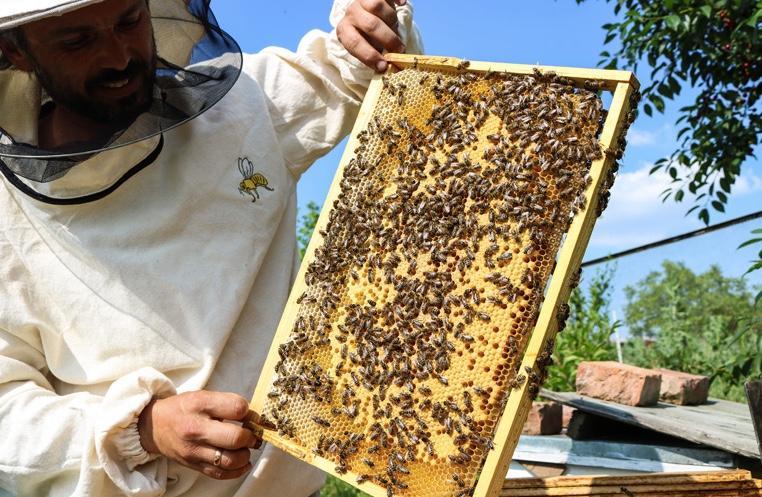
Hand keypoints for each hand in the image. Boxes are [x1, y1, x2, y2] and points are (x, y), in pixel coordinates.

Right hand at [138, 391, 261, 479]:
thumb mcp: (202, 396)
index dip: (249, 412)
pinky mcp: (194, 465)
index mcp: (200, 405)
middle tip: (252, 435)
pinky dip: (237, 470)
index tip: (249, 415)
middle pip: (235, 437)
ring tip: (246, 448)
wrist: (153, 426)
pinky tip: (243, 463)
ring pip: (230, 460)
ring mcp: (194, 450)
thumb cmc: (182, 409)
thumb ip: (227, 404)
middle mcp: (196, 429)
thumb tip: (253, 416)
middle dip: (251, 437)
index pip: (236, 408)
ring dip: (245, 455)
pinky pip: (220, 473)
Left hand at [337, 0, 407, 72]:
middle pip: (370, 25)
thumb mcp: (365, 47)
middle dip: (388, 39)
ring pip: (379, 7)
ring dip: (392, 21)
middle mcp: (350, 13)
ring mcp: (361, 0)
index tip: (384, 66)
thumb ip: (375, 54)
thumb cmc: (366, 36)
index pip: (354, 43)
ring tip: (395, 29)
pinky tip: (401, 3)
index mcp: (344, 31)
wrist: (363, 13)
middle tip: (400, 50)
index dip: (369, 56)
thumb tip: (389, 67)